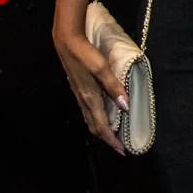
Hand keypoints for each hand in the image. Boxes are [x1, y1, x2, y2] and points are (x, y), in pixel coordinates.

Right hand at [54, 29, 127, 154]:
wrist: (66, 42)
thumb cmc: (84, 54)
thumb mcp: (101, 68)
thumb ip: (114, 86)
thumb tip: (126, 106)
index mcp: (89, 98)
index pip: (101, 125)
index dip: (111, 139)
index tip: (121, 150)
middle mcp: (83, 100)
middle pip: (94, 126)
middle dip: (106, 138)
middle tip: (118, 145)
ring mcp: (79, 94)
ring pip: (89, 119)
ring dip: (100, 129)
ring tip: (111, 133)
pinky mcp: (78, 88)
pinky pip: (87, 110)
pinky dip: (95, 118)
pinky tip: (100, 114)